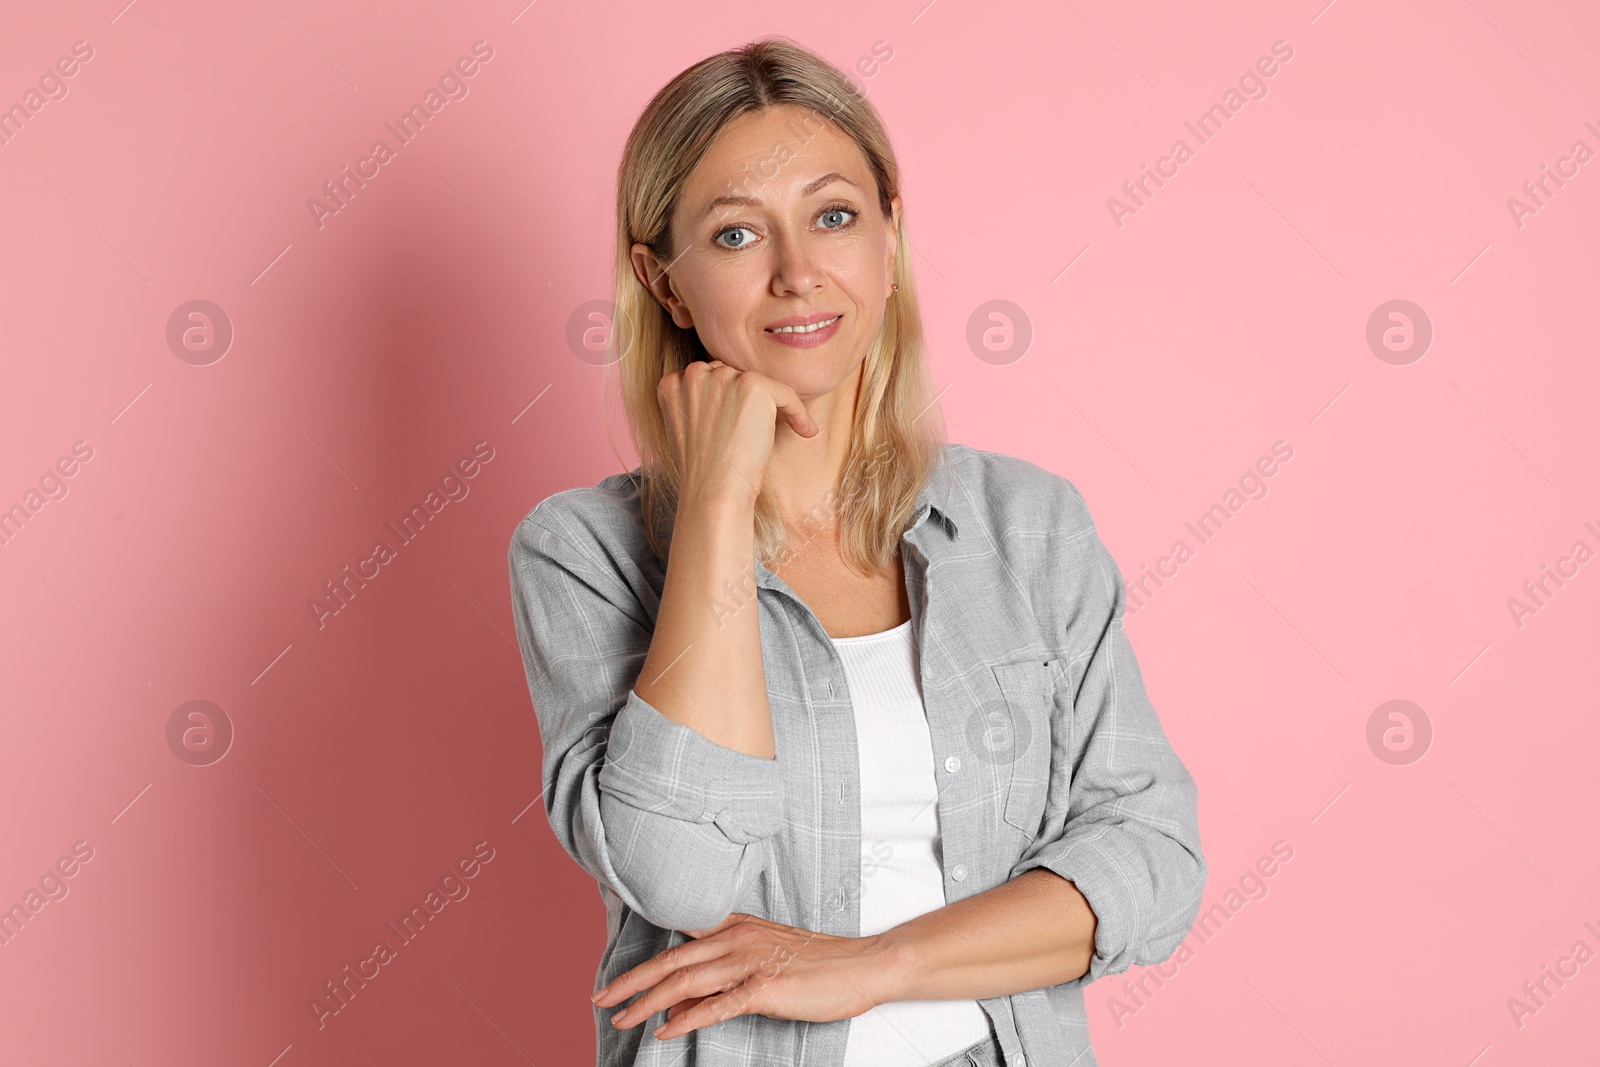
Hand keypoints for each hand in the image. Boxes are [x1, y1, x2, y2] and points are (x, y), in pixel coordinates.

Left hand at [592, 913, 898, 1040]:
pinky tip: (664, 1031)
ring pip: (684, 982)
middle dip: (630, 982)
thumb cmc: (819, 964)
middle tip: (599, 997)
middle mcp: (736, 939)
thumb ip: (726, 968)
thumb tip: (686, 994)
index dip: (643, 962)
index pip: (678, 943)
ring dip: (647, 1002)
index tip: (614, 978)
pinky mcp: (762, 989)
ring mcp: (748, 963)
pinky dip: (685, 1018)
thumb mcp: (766, 954)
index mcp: (736, 927)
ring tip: (621, 1017)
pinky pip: (714, 1006)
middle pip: (670, 962)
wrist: (863, 965)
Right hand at [657, 359, 818, 510]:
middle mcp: (695, 374)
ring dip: (769, 407)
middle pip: (730, 375)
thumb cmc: (703, 473)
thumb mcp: (687, 431)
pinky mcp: (753, 385)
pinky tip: (805, 430)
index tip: (738, 423)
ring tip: (777, 435)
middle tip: (754, 432)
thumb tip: (729, 400)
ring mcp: (724, 378)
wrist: (714, 492)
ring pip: (756, 383)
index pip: (706, 379)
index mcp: (672, 384)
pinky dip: (798, 411)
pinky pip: (784, 392)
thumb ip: (698, 406)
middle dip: (742, 401)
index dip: (724, 401)